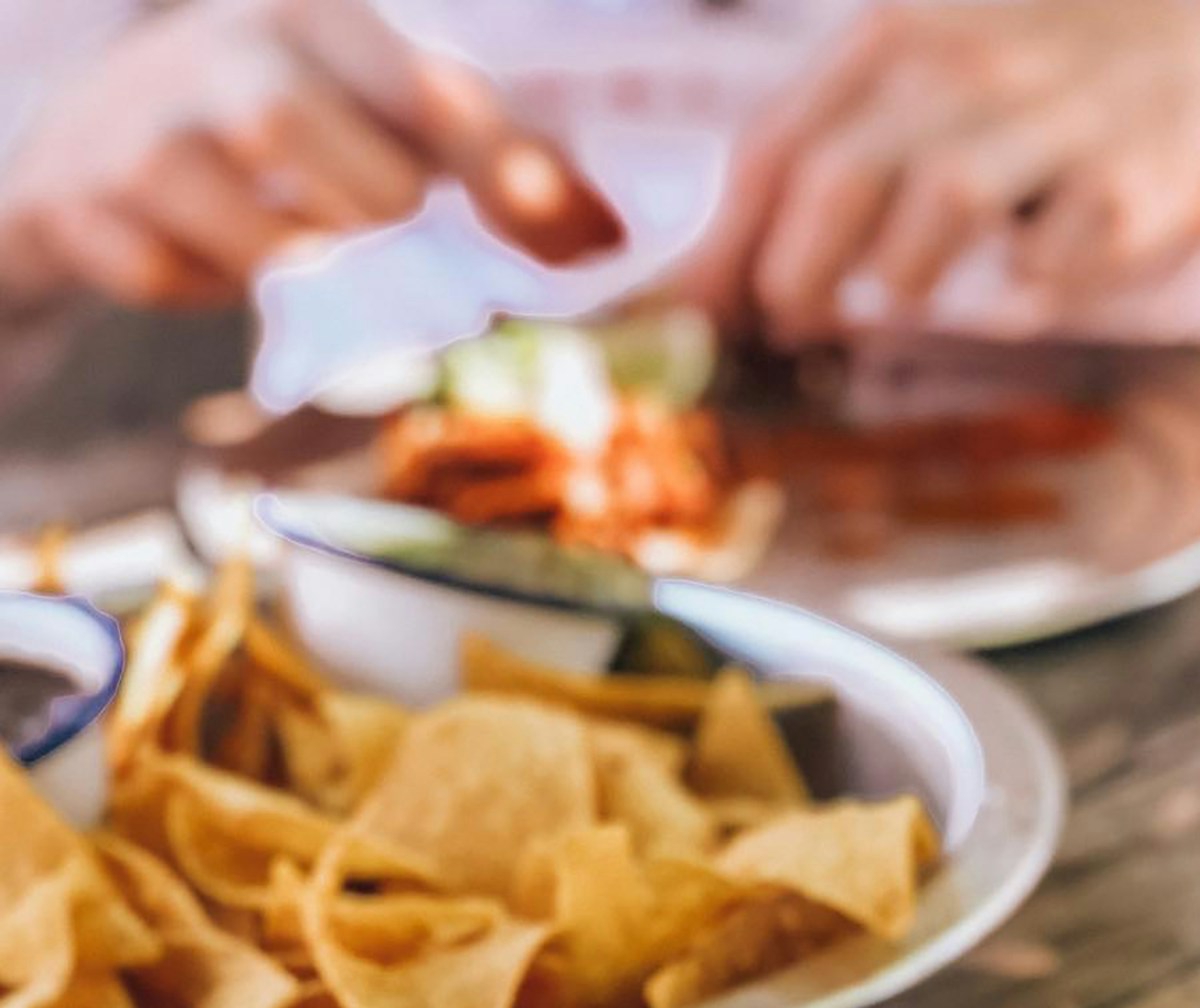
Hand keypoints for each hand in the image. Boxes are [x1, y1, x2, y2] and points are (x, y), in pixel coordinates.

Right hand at [0, 0, 621, 311]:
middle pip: (370, 183)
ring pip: (285, 245)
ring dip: (313, 275)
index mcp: (323, 15)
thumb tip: (607, 238)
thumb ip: (486, 169)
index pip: (439, 97)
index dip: (511, 169)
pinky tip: (187, 254)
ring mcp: (160, 124)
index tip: (571, 230)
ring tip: (299, 256)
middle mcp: (239, 50)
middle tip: (393, 248)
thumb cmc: (277, 144)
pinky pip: (187, 286)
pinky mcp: (95, 199)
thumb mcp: (370, 121)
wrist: (93, 152)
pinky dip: (203, 291)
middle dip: (402, 240)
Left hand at [690, 1, 1199, 347]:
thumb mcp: (925, 83)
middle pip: (842, 176)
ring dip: (899, 274)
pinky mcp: (1127, 182)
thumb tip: (705, 277)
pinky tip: (1020, 280)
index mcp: (898, 30)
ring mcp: (1052, 117)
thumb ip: (822, 157)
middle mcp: (969, 55)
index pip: (777, 143)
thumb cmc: (1037, 100)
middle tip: (788, 322)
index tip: (687, 320)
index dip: (723, 247)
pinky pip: (1052, 255)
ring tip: (896, 296)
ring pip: (941, 203)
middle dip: (796, 272)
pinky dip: (1025, 283)